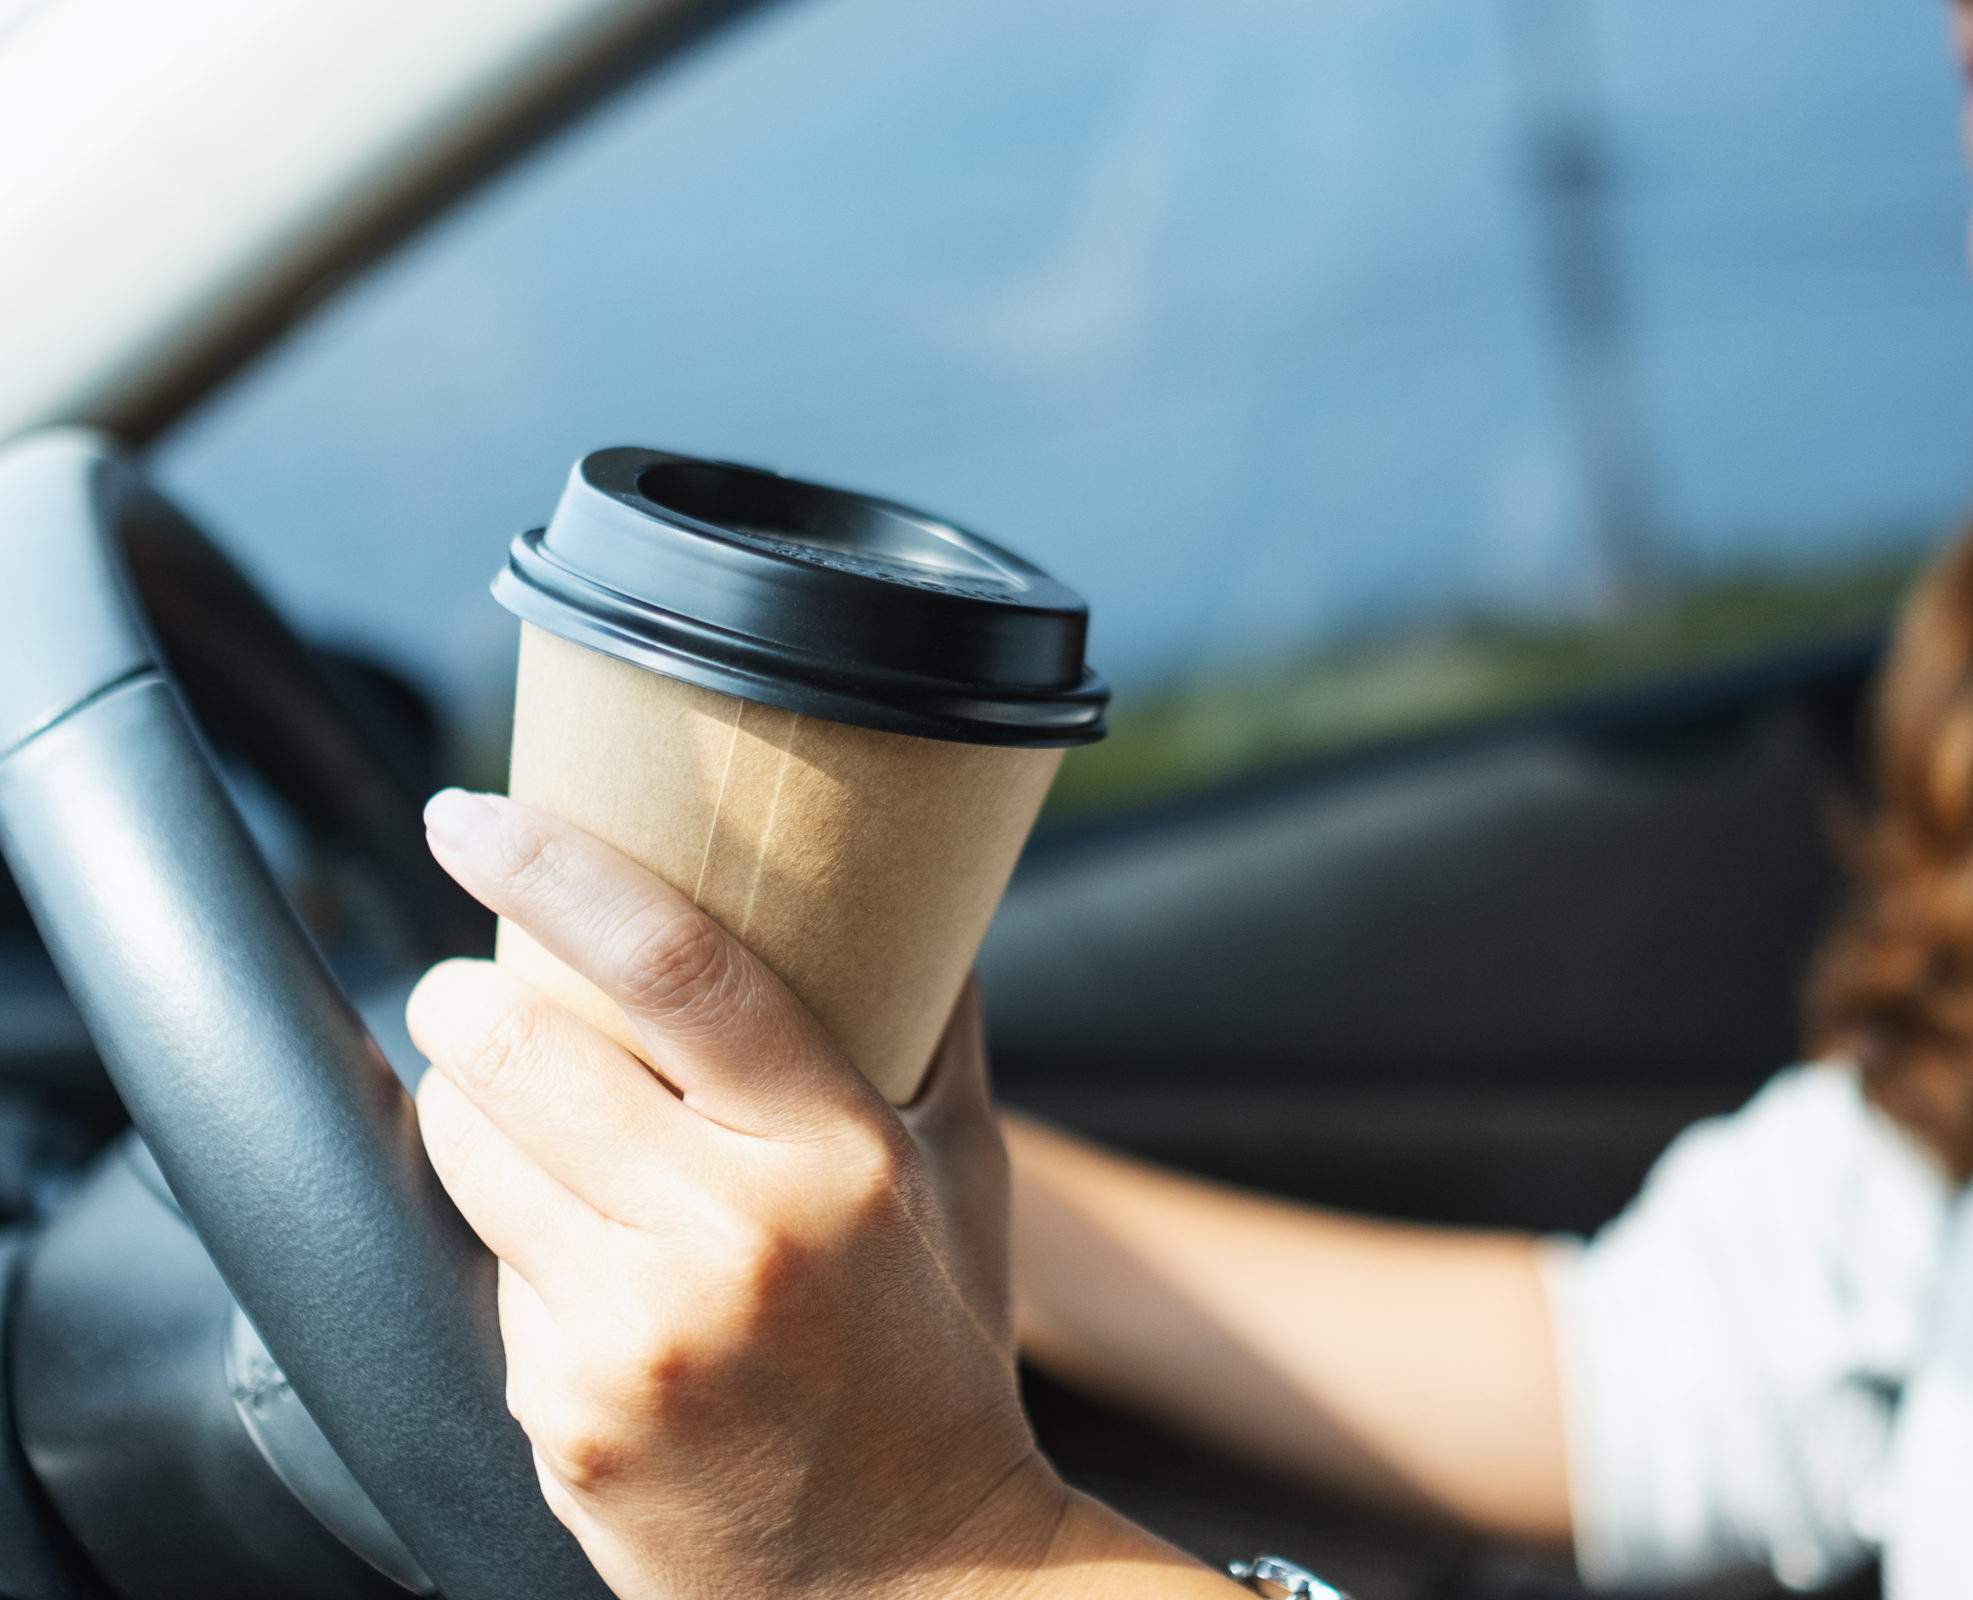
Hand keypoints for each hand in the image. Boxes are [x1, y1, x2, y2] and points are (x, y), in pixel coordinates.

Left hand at [406, 789, 1063, 1599]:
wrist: (915, 1577)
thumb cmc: (934, 1358)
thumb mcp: (958, 1181)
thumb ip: (932, 1029)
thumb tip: (920, 887)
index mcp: (840, 1154)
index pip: (676, 967)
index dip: (552, 870)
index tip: (473, 816)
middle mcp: (733, 1236)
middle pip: (517, 1048)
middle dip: (465, 997)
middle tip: (473, 986)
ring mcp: (637, 1333)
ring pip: (470, 1152)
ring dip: (472, 1108)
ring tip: (529, 1120)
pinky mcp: (567, 1413)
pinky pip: (489, 1277)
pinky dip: (516, 1248)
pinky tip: (586, 1272)